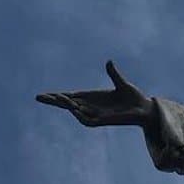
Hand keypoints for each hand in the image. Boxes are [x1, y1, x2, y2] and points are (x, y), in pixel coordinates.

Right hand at [36, 61, 153, 126]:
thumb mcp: (122, 83)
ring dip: (66, 105)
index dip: (58, 95)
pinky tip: (73, 108)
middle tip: (39, 97)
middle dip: (54, 101)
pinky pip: (87, 120)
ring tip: (57, 97)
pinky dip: (79, 114)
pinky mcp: (103, 121)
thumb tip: (109, 62)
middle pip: (67, 104)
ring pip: (75, 111)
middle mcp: (92, 107)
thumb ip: (114, 74)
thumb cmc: (134, 97)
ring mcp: (96, 115)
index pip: (71, 96)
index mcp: (93, 98)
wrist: (145, 109)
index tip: (44, 94)